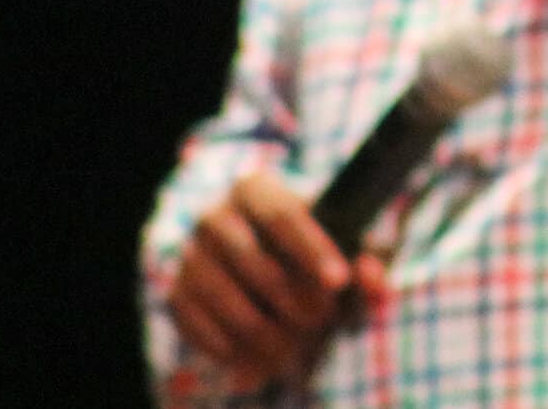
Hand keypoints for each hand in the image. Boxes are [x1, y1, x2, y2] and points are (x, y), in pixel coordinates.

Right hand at [168, 169, 388, 392]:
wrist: (259, 253)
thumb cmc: (313, 243)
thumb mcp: (347, 241)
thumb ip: (368, 256)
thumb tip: (371, 277)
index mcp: (255, 188)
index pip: (281, 215)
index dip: (311, 249)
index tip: (339, 281)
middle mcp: (214, 216)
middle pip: (255, 263)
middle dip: (295, 299)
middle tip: (322, 320)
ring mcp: (190, 256)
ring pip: (228, 303)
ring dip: (268, 334)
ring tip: (298, 348)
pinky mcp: (177, 295)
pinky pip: (203, 330)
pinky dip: (235, 350)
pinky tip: (261, 358)